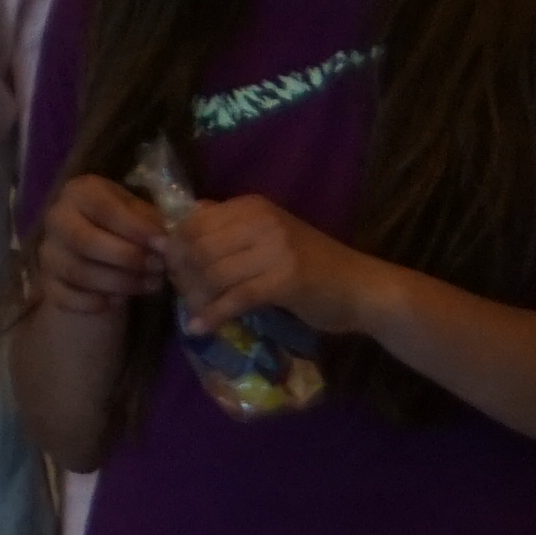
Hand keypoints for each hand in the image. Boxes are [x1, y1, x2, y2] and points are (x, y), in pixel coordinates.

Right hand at [29, 177, 168, 318]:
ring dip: (120, 283)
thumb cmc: (124, 226)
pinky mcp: (47, 282)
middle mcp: (56, 218)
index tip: (163, 243)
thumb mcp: (138, 213)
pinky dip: (95, 303)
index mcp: (80, 192)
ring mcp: (48, 252)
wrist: (97, 251)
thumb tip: (167, 240)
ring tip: (150, 284)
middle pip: (86, 241)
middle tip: (158, 267)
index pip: (104, 208)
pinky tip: (118, 301)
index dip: (135, 228)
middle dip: (128, 258)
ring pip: (79, 273)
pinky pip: (66, 297)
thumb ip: (150, 221)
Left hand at [163, 191, 377, 340]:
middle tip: (184, 295)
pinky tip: (201, 328)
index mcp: (252, 206)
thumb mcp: (267, 236)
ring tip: (195, 312)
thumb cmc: (311, 265)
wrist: (362, 288)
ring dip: (196, 298)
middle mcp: (262, 221)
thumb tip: (178, 225)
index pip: (193, 223)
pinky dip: (213, 315)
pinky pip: (235, 298)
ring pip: (213, 274)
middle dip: (182, 276)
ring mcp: (276, 249)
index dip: (175, 250)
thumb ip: (227, 228)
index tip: (173, 272)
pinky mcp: (286, 281)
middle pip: (198, 248)